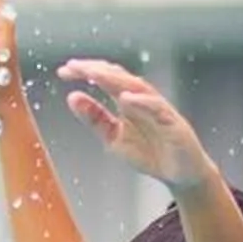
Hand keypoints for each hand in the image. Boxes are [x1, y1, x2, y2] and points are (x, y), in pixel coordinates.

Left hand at [57, 59, 218, 193]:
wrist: (180, 174)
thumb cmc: (150, 153)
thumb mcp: (113, 137)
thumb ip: (95, 119)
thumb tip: (72, 97)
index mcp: (128, 101)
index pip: (106, 79)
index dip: (85, 73)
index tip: (63, 72)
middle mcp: (143, 100)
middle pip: (119, 77)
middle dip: (96, 70)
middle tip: (74, 66)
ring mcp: (158, 110)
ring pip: (137, 87)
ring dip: (115, 79)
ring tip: (94, 73)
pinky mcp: (173, 123)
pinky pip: (157, 108)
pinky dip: (142, 102)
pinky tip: (126, 98)